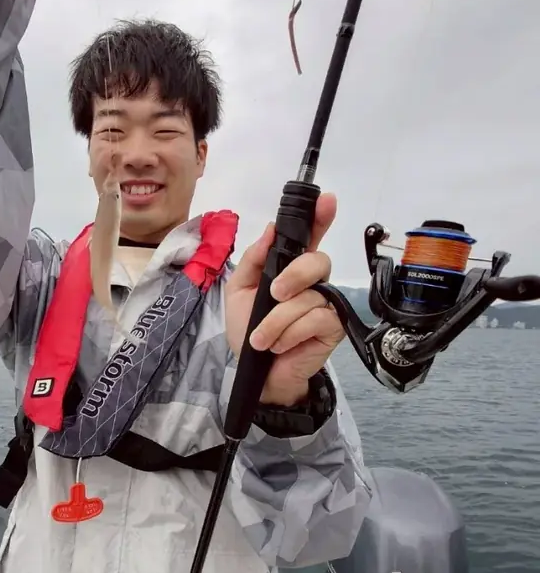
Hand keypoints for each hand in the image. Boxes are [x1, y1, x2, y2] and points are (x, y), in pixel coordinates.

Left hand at [224, 193, 344, 407]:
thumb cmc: (248, 330)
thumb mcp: (239, 291)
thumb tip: (270, 229)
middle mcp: (313, 282)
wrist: (256, 372)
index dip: (320, 217)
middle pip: (317, 261)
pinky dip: (289, 334)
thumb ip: (254, 260)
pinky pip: (314, 320)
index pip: (310, 237)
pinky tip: (281, 345)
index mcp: (291, 268)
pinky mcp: (333, 327)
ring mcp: (326, 304)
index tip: (326, 199)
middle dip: (293, 276)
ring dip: (277, 321)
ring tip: (264, 338)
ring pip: (307, 298)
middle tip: (275, 294)